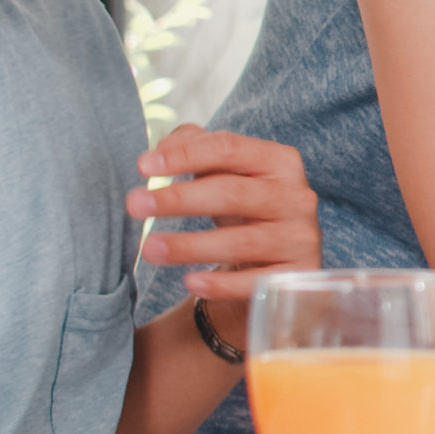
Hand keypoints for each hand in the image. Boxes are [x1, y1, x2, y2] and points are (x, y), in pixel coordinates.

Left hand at [126, 124, 322, 304]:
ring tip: (149, 249)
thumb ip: (195, 150)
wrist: (277, 261)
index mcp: (279, 162)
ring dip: (190, 246)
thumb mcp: (225, 175)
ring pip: (241, 242)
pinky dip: (221, 284)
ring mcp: (300, 238)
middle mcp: (296, 197)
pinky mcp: (298, 276)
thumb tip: (161, 149)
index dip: (185, 155)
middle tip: (134, 205)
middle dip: (179, 198)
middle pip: (233, 193)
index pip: (229, 149)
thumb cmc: (244, 209)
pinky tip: (190, 282)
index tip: (142, 166)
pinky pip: (255, 282)